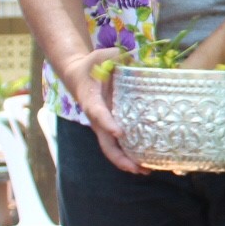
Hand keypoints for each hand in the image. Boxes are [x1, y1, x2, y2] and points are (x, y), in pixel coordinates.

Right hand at [61, 47, 142, 173]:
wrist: (78, 75)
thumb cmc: (92, 64)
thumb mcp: (102, 55)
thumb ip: (116, 55)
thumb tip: (134, 54)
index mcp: (91, 99)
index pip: (98, 113)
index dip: (107, 122)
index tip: (119, 131)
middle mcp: (96, 116)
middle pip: (105, 142)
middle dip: (120, 157)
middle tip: (136, 167)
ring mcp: (103, 124)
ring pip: (112, 148)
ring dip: (127, 162)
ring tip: (146, 171)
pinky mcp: (110, 127)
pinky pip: (118, 144)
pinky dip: (130, 155)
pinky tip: (146, 163)